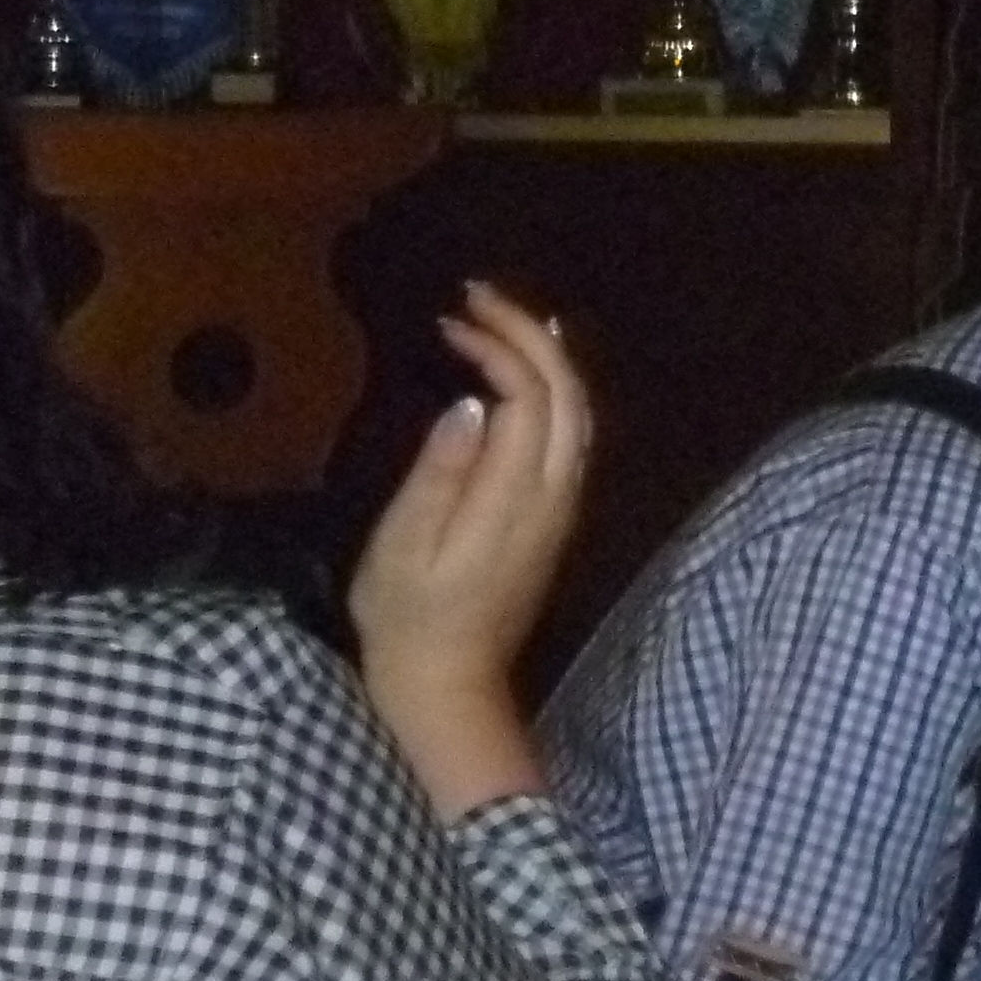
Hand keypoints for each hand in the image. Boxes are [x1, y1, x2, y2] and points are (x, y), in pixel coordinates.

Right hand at [349, 282, 591, 814]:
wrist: (449, 685)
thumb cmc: (410, 619)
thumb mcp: (403, 549)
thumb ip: (439, 474)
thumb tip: (471, 403)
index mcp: (517, 493)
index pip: (529, 393)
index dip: (498, 346)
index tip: (450, 319)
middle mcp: (557, 489)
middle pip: (566, 389)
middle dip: (528, 332)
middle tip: (477, 295)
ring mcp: (564, 502)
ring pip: (577, 407)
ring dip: (547, 354)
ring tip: (506, 315)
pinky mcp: (556, 513)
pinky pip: (572, 429)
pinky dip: (556, 386)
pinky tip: (535, 370)